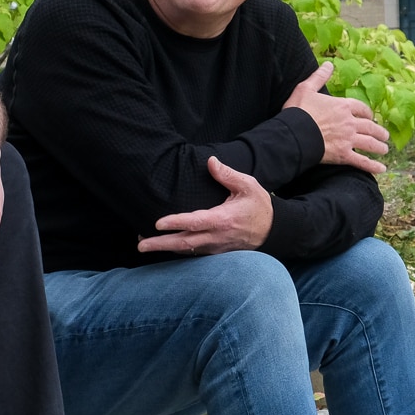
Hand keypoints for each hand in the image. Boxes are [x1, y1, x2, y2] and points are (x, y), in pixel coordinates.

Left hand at [137, 156, 271, 255]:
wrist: (273, 230)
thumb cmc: (259, 206)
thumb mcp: (248, 186)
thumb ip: (227, 175)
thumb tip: (211, 161)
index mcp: (223, 219)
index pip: (196, 222)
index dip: (176, 223)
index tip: (158, 223)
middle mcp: (217, 236)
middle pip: (185, 242)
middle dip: (161, 244)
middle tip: (140, 244)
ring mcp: (216, 247)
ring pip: (187, 250)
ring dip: (165, 248)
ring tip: (144, 244)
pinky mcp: (216, 252)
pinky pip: (193, 253)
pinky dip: (176, 251)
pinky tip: (163, 246)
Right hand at [283, 62, 390, 174]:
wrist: (294, 133)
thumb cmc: (298, 111)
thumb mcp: (306, 88)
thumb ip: (319, 76)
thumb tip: (328, 64)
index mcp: (343, 106)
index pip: (361, 108)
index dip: (367, 113)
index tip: (370, 117)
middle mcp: (350, 122)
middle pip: (370, 126)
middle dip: (379, 131)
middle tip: (384, 136)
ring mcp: (348, 139)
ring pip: (370, 143)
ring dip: (379, 147)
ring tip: (384, 150)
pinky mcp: (343, 155)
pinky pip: (362, 161)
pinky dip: (372, 166)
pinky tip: (381, 169)